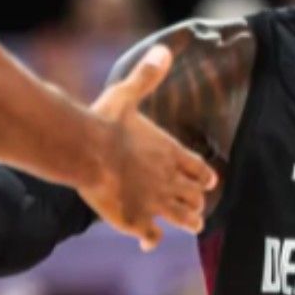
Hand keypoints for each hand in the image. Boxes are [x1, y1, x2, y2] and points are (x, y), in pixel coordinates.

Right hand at [77, 45, 217, 250]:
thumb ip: (147, 76)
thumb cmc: (105, 121)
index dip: (204, 176)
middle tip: (198, 207)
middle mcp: (168, 179)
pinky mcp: (135, 220)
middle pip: (193, 195)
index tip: (209, 182)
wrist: (85, 150)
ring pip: (181, 217)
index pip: (198, 168)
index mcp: (169, 152)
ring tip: (193, 224)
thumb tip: (163, 50)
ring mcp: (154, 202)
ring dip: (188, 220)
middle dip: (196, 200)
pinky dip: (151, 240)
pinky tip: (149, 244)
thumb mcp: (127, 93)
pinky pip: (150, 236)